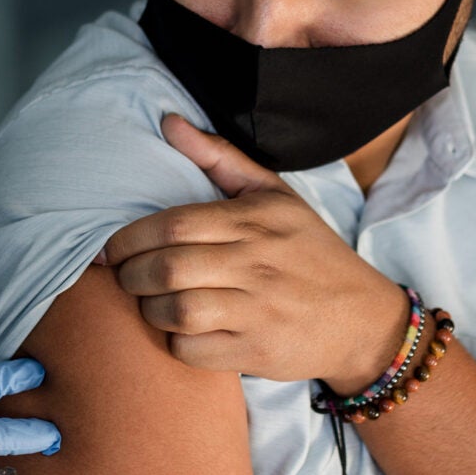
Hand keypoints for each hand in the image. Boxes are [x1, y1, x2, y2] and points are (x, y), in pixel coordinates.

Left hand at [99, 115, 410, 392]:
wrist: (363, 319)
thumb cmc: (310, 251)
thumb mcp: (275, 196)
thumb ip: (219, 158)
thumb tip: (168, 122)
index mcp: (257, 220)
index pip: (175, 224)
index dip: (130, 238)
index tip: (113, 247)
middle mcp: (258, 264)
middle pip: (168, 269)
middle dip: (130, 274)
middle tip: (124, 275)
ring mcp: (259, 311)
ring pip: (177, 311)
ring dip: (148, 309)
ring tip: (149, 301)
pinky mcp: (258, 352)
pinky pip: (194, 350)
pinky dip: (175, 342)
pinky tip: (179, 329)